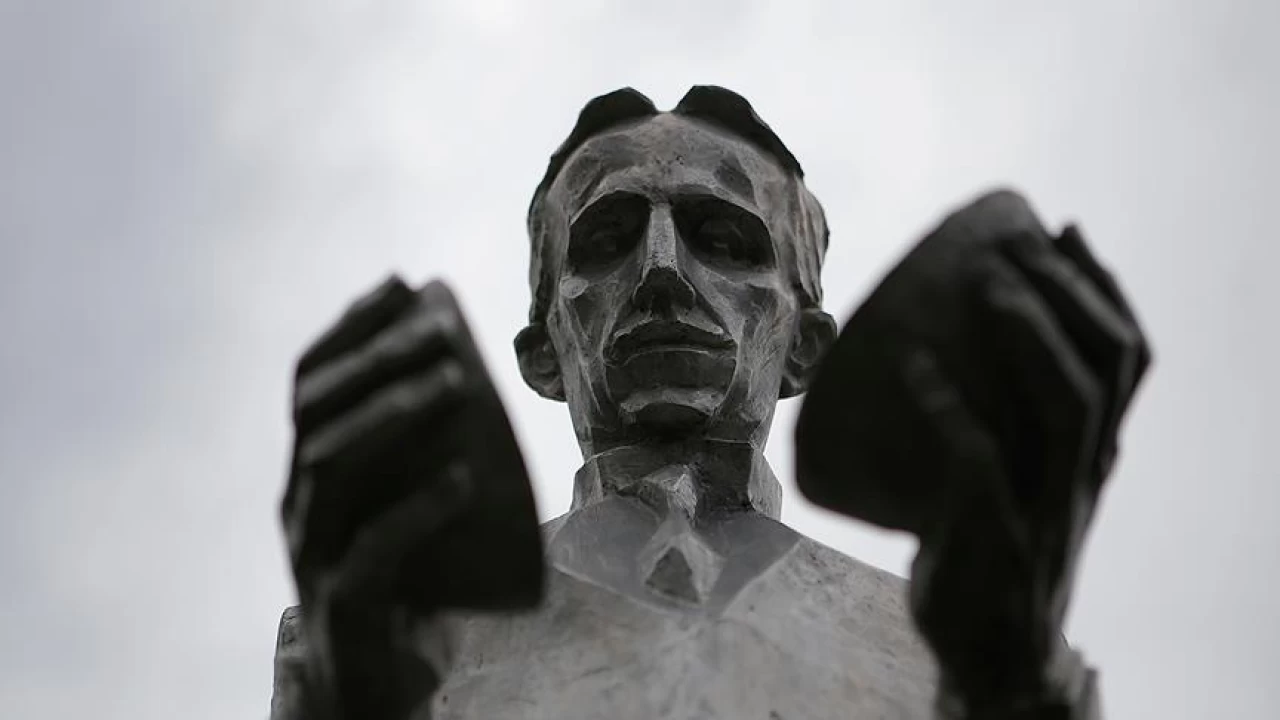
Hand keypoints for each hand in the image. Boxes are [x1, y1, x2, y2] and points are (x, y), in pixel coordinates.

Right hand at [281, 276, 542, 719]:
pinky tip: (463, 478)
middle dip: (378, 359)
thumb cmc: (403, 586)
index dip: (349, 328)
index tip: (398, 284)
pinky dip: (419, 506)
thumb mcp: (404, 506)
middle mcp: (298, 505)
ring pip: (334, 466)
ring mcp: (313, 554)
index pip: (309, 382)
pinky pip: (375, 546)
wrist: (373, 689)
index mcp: (307, 474)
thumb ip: (420, 451)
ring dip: (394, 415)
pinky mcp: (343, 603)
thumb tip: (471, 372)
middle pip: (318, 411)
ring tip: (454, 383)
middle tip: (441, 328)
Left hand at [795, 190, 1149, 712]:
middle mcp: (1082, 476)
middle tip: (1013, 244)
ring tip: (986, 288)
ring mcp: (1046, 508)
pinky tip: (914, 366)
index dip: (1105, 289)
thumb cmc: (988, 545)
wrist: (986, 648)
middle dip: (1069, 294)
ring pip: (1069, 409)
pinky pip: (981, 462)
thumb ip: (1008, 415)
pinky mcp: (997, 539)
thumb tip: (953, 336)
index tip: (1066, 231)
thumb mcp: (1015, 474)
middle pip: (1109, 369)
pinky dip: (949, 407)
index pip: (1130, 359)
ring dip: (1032, 338)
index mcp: (1091, 455)